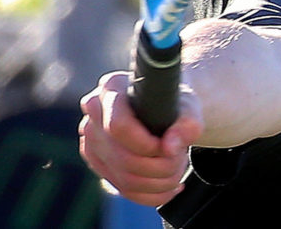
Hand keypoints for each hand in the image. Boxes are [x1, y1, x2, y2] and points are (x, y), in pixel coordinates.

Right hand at [78, 71, 203, 206]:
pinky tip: (169, 186)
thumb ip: (187, 123)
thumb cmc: (174, 101)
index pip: (118, 126)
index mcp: (112, 87)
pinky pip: (123, 189)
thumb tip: (170, 148)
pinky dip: (151, 194)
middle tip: (181, 160)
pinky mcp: (97, 161)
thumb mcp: (189, 106)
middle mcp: (94, 111)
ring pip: (124, 179)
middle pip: (123, 157)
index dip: (146, 145)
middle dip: (159, 167)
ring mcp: (91, 139)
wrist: (164, 106)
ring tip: (178, 170)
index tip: (169, 147)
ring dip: (158, 183)